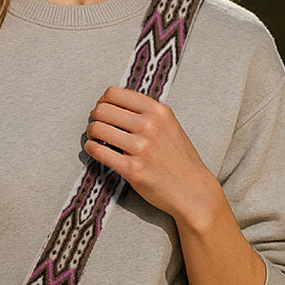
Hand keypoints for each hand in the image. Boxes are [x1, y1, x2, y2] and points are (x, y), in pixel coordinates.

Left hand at [84, 86, 220, 225]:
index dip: (103, 102)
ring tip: (96, 139)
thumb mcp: (169, 125)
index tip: (103, 111)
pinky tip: (96, 150)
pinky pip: (98, 151)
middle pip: (102, 109)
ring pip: (97, 128)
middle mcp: (150, 125)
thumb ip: (146, 112)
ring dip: (91, 134)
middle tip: (97, 127)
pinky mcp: (132, 169)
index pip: (114, 93)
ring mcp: (141, 147)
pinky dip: (91, 149)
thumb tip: (112, 104)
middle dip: (95, 118)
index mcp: (158, 111)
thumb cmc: (178, 159)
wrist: (192, 190)